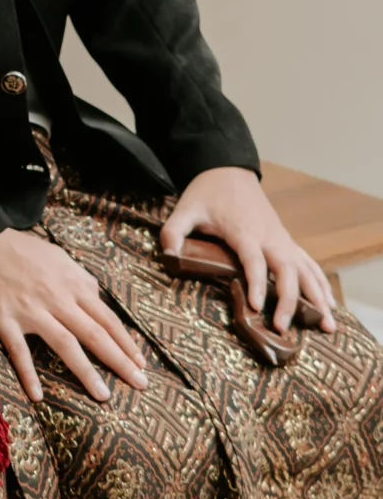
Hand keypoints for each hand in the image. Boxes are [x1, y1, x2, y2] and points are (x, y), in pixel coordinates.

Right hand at [0, 227, 149, 404]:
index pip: (106, 317)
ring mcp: (30, 308)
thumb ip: (76, 276)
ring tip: (103, 396)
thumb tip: (95, 295)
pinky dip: (29, 374)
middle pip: (95, 333)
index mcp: (70, 282)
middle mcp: (56, 297)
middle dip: (120, 361)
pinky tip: (38, 397)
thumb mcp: (54, 255)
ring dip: (86, 372)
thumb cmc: (14, 248)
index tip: (141, 363)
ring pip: (66, 345)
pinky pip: (19, 351)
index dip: (126, 342)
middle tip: (140, 384)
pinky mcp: (3, 317)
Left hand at [162, 166, 335, 333]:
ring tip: (328, 326)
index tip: (258, 307)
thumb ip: (174, 231)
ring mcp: (282, 239)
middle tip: (283, 328)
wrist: (229, 170)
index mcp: (243, 230)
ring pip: (305, 270)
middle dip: (289, 299)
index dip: (257, 283)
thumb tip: (168, 256)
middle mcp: (269, 237)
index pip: (253, 259)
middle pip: (286, 269)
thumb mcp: (185, 208)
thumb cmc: (206, 193)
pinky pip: (309, 263)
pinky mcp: (287, 240)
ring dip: (318, 297)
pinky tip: (330, 305)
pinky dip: (321, 284)